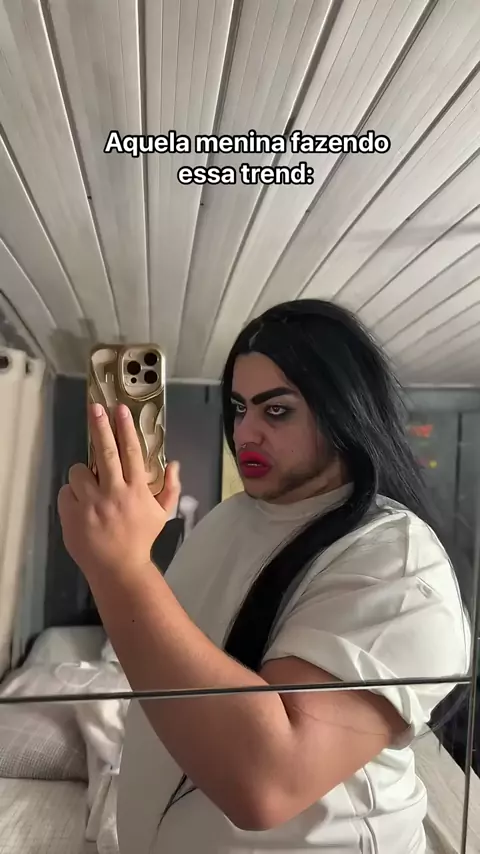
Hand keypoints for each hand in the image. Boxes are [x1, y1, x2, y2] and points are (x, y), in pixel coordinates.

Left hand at [58, 403, 180, 577]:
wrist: (118, 568)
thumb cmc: (140, 538)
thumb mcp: (162, 514)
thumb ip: (170, 488)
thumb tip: (174, 464)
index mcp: (136, 491)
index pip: (131, 452)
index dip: (125, 429)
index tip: (121, 410)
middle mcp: (113, 493)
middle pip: (105, 452)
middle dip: (100, 427)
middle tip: (96, 408)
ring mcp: (90, 504)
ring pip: (79, 472)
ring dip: (83, 473)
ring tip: (90, 483)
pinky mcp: (72, 514)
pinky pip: (66, 491)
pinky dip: (72, 494)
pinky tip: (81, 504)